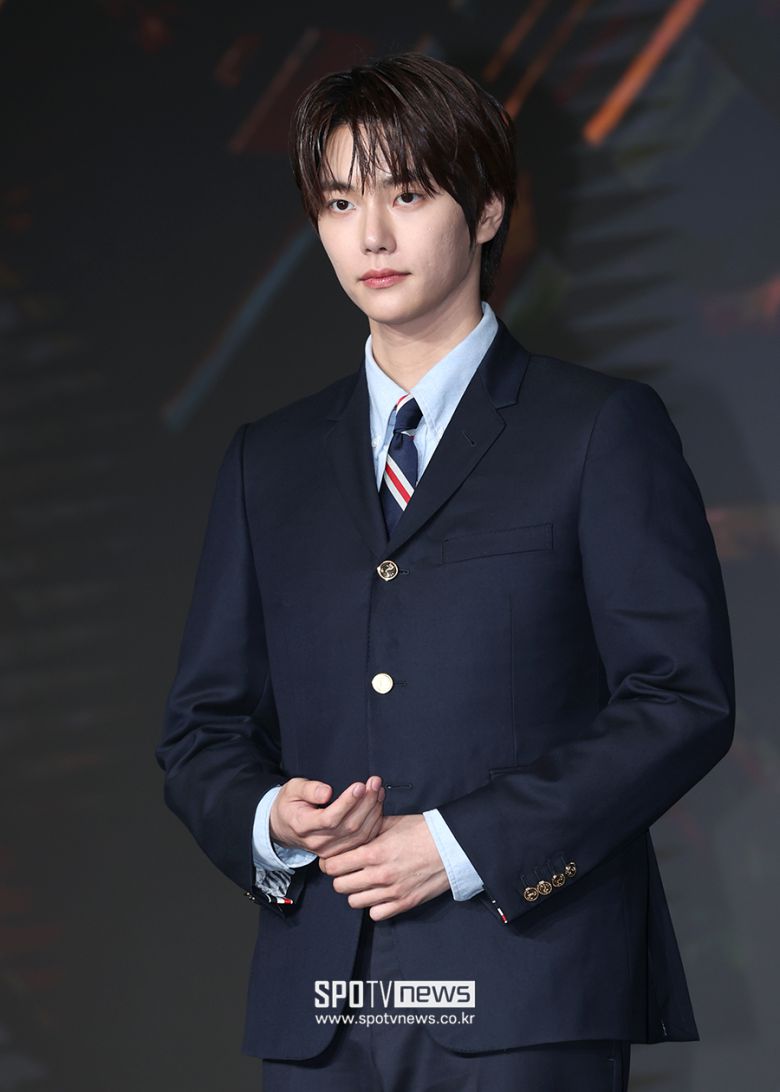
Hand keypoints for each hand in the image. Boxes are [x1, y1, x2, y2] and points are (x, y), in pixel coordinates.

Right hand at [269, 775, 385, 857]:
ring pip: (359, 835)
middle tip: (375, 782)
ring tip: (378, 790)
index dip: (347, 803)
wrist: (285, 827)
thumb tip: (327, 792)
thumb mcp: (292, 789)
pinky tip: (377, 805)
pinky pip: (363, 840)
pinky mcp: (341, 851)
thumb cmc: (290, 805)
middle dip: (366, 802)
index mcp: (303, 825)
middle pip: (349, 826)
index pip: (330, 818)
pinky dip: (374, 822)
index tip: (360, 786)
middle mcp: (318, 842)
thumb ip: (309, 789)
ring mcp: (330, 850)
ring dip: (373, 811)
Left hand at [319, 813, 449, 920]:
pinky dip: (374, 906)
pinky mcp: (404, 904)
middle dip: (340, 878)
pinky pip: (375, 914)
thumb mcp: (391, 822)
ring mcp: (391, 892)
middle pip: (340, 886)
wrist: (452, 846)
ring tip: (364, 882)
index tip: (333, 861)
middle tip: (347, 871)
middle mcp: (379, 875)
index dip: (330, 863)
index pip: (334, 866)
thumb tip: (349, 829)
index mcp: (374, 852)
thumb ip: (368, 828)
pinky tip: (379, 894)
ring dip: (356, 892)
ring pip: (354, 902)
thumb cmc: (423, 831)